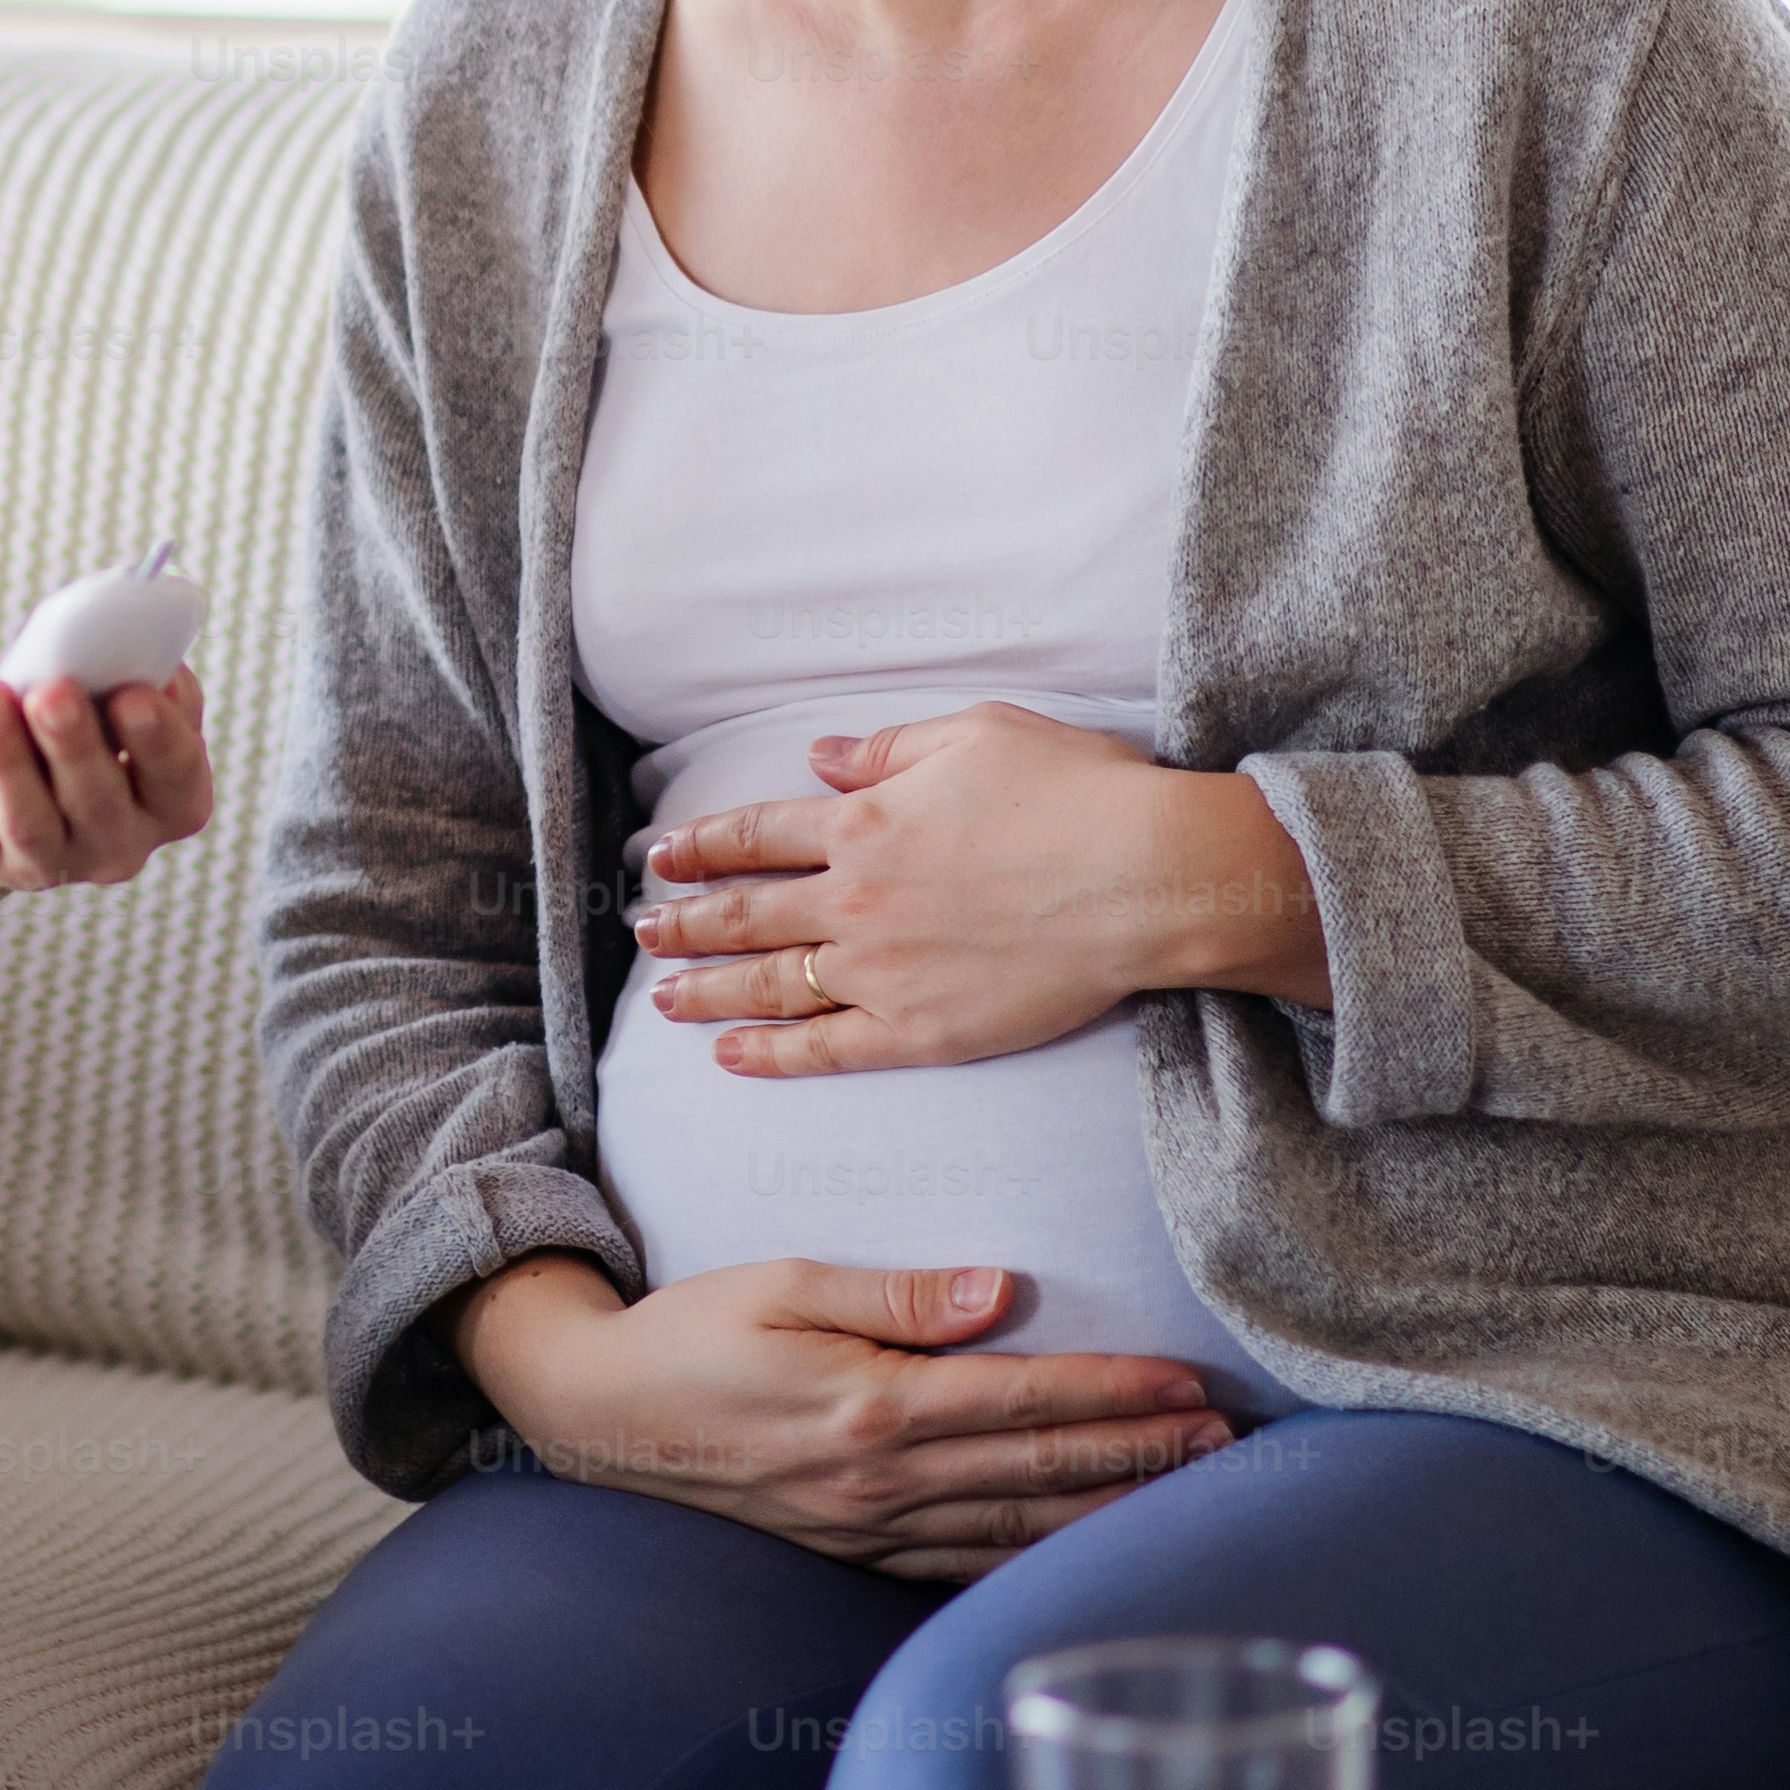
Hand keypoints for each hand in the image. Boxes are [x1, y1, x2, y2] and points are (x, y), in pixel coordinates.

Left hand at [0, 664, 216, 906]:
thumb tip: (107, 634)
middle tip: (52, 691)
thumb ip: (126, 673)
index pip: (179, 778)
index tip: (133, 694)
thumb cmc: (74, 725)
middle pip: (98, 801)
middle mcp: (117, 845)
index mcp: (169, 801)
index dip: (160, 740)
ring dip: (4, 754)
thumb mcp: (109, 704)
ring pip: (27, 818)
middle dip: (73, 743)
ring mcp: (47, 863)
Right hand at [455, 1253, 1232, 1580]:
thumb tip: (999, 1291)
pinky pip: (962, 1565)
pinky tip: (1081, 1550)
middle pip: (1039, 1471)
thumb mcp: (781, 1283)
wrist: (597, 1415)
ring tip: (1183, 1491)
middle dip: (1141, 1456)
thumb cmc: (690, 1332)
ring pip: (1015, 1528)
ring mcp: (867, 1528)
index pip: (1023, 1401)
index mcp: (871, 1404)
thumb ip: (893, 1290)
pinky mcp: (851, 1551)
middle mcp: (880, 1479)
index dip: (1114, 1394)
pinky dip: (1033, 1560)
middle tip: (1225, 1442)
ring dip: (1107, 1510)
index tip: (1188, 1385)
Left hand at [631, 701, 1328, 1073]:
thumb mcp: (972, 734)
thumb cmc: (1074, 790)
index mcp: (862, 823)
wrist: (1147, 876)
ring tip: (663, 997)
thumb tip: (818, 758)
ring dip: (708, 990)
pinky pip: (828, 1048)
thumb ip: (884, 750)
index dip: (700, 846)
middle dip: (685, 922)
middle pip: (746, 914)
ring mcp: (883, 971)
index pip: (754, 835)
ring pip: (771, 985)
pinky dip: (773, 1054)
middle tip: (642, 929)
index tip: (659, 856)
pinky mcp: (923, 1031)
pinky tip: (733, 1056)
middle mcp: (855, 899)